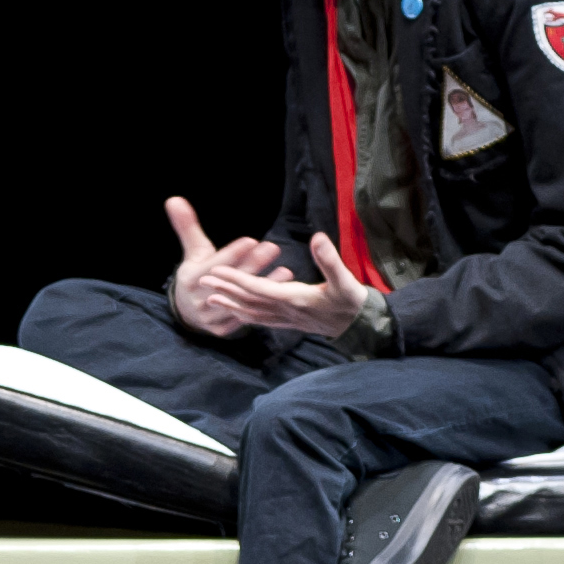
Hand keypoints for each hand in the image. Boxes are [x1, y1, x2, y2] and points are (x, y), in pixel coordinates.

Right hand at [164, 195, 296, 334]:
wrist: (187, 311)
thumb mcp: (193, 251)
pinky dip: (263, 305)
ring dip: (265, 285)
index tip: (250, 240)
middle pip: (231, 281)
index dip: (233, 253)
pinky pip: (246, 317)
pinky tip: (280, 293)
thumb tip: (174, 199)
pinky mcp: (223, 329)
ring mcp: (212, 316)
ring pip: (242, 300)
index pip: (215, 264)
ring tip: (286, 271)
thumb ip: (187, 226)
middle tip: (273, 248)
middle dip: (254, 264)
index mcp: (191, 278)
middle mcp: (200, 298)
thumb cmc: (196, 273)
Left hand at [192, 230, 372, 341]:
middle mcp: (286, 312)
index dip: (236, 279)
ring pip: (252, 313)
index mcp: (295, 299)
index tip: (216, 271)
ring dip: (230, 305)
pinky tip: (237, 313)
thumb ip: (330, 259)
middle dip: (225, 291)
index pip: (258, 288)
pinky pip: (261, 320)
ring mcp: (287, 320)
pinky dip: (245, 316)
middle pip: (248, 301)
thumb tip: (317, 237)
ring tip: (210, 298)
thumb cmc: (353, 301)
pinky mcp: (290, 323)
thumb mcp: (345, 279)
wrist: (362, 326)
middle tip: (201, 281)